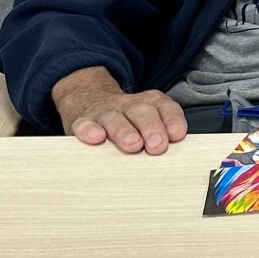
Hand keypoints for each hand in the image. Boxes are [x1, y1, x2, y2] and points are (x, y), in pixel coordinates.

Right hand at [51, 66, 186, 154]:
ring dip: (124, 131)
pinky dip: (89, 130)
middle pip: (142, 111)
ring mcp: (104, 113)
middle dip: (151, 127)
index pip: (164, 107)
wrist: (87, 97)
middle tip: (157, 145)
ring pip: (114, 118)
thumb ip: (162, 136)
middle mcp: (128, 106)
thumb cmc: (125, 119)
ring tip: (132, 145)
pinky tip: (96, 137)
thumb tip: (176, 160)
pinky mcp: (81, 121)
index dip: (172, 119)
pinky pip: (84, 124)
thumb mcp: (146, 122)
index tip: (177, 134)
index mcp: (148, 104)